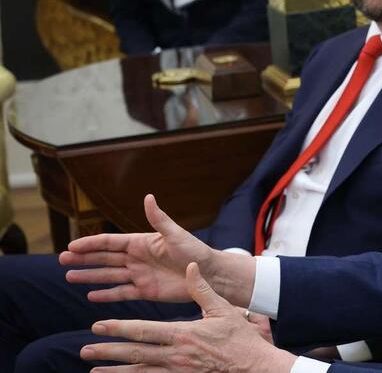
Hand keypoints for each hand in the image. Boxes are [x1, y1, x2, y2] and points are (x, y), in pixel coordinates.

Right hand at [59, 194, 214, 302]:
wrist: (208, 274)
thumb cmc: (195, 251)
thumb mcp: (175, 235)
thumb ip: (159, 219)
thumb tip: (148, 197)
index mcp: (142, 243)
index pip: (110, 243)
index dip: (90, 244)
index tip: (71, 246)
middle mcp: (137, 258)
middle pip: (104, 258)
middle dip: (83, 259)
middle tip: (61, 260)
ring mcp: (140, 275)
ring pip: (109, 276)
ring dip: (90, 276)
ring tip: (69, 277)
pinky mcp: (146, 291)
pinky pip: (122, 293)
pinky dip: (107, 294)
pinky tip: (91, 295)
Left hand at [82, 263, 296, 372]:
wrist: (252, 367)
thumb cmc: (239, 338)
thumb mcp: (222, 309)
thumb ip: (202, 289)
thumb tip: (189, 267)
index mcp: (183, 334)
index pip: (144, 331)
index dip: (120, 328)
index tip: (99, 325)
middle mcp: (175, 355)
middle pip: (135, 353)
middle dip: (108, 350)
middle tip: (85, 349)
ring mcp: (176, 371)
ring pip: (139, 371)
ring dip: (115, 370)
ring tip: (94, 368)